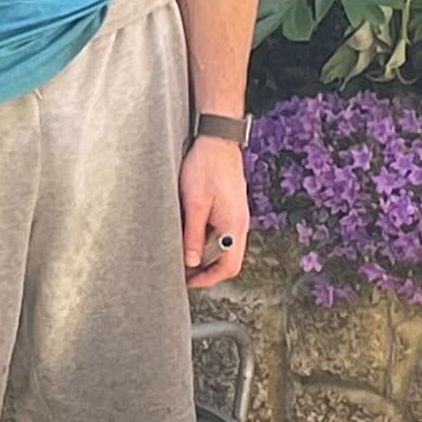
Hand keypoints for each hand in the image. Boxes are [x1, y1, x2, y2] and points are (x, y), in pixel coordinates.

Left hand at [179, 135, 249, 288]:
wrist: (218, 140)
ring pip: (223, 246)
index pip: (228, 266)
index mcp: (233, 225)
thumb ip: (192, 234)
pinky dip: (206, 238)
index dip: (209, 279)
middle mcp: (239, 223)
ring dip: (204, 253)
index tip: (190, 282)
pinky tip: (189, 232)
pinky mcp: (231, 207)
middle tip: (182, 269)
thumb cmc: (206, 166)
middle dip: (205, 268)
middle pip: (227, 259)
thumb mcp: (194, 204)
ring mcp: (237, 215)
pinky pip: (221, 232)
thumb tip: (190, 261)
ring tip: (182, 251)